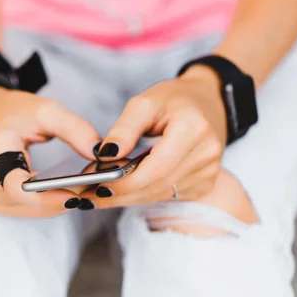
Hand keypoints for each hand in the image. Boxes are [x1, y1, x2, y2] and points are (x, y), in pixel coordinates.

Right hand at [0, 86, 100, 217]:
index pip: (16, 185)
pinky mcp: (4, 201)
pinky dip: (53, 203)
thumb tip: (100, 154)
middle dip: (64, 198)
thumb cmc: (13, 112)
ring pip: (34, 211)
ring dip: (61, 202)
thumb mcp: (45, 110)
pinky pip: (32, 210)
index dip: (46, 196)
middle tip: (96, 186)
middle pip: (29, 203)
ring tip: (88, 187)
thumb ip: (74, 129)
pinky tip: (72, 191)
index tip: (75, 195)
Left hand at [80, 66, 227, 207]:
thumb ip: (124, 128)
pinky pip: (168, 196)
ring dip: (127, 198)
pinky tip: (123, 191)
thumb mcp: (145, 102)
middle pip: (156, 186)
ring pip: (159, 195)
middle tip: (88, 195)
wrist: (207, 102)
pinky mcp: (205, 184)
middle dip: (120, 194)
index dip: (125, 182)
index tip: (95, 186)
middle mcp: (206, 154)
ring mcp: (209, 172)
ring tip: (98, 194)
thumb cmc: (174, 99)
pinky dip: (143, 195)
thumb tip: (105, 155)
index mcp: (193, 129)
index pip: (155, 168)